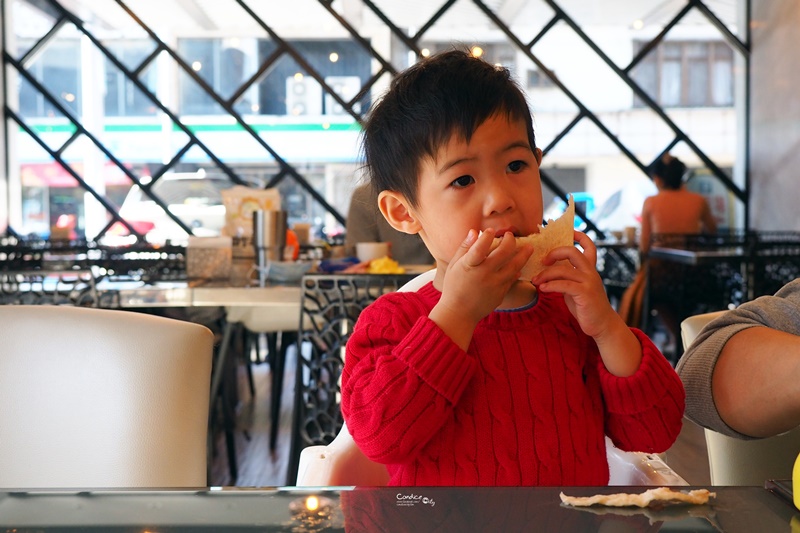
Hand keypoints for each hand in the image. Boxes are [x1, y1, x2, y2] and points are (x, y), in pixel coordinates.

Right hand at [429, 229, 531, 349]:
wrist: (460, 313)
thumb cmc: (454, 287)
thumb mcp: (454, 266)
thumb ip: (464, 248)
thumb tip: (474, 231)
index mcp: (469, 266)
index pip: (480, 248)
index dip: (487, 237)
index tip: (490, 231)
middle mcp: (483, 274)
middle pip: (503, 253)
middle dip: (510, 241)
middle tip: (510, 235)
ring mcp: (494, 284)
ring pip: (514, 266)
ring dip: (523, 255)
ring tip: (529, 248)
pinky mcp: (501, 293)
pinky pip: (513, 278)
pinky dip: (517, 270)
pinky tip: (520, 264)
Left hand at [532, 230, 615, 338]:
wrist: (602, 325)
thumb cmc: (586, 307)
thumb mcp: (576, 288)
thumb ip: (568, 277)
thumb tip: (547, 270)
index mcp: (590, 269)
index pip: (589, 246)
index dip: (579, 236)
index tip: (567, 233)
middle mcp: (591, 272)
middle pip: (571, 252)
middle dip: (553, 253)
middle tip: (542, 262)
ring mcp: (589, 282)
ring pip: (563, 270)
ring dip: (545, 274)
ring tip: (536, 281)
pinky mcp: (585, 294)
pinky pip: (564, 285)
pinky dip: (550, 285)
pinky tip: (543, 289)